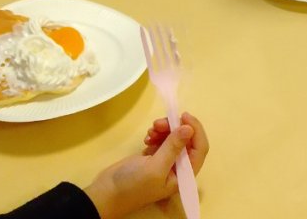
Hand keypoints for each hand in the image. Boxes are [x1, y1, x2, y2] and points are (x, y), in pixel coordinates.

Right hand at [84, 112, 208, 218]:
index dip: (195, 130)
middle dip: (175, 128)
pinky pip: (162, 139)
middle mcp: (179, 167)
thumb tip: (189, 128)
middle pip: (187, 140)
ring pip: (174, 137)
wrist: (106, 192)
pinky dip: (157, 134)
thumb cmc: (133, 185)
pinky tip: (147, 137)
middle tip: (158, 123)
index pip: (200, 148)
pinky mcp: (154, 156)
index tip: (183, 116)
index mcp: (185, 174)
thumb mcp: (155, 167)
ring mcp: (166, 161)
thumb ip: (173, 147)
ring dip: (165, 130)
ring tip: (150, 131)